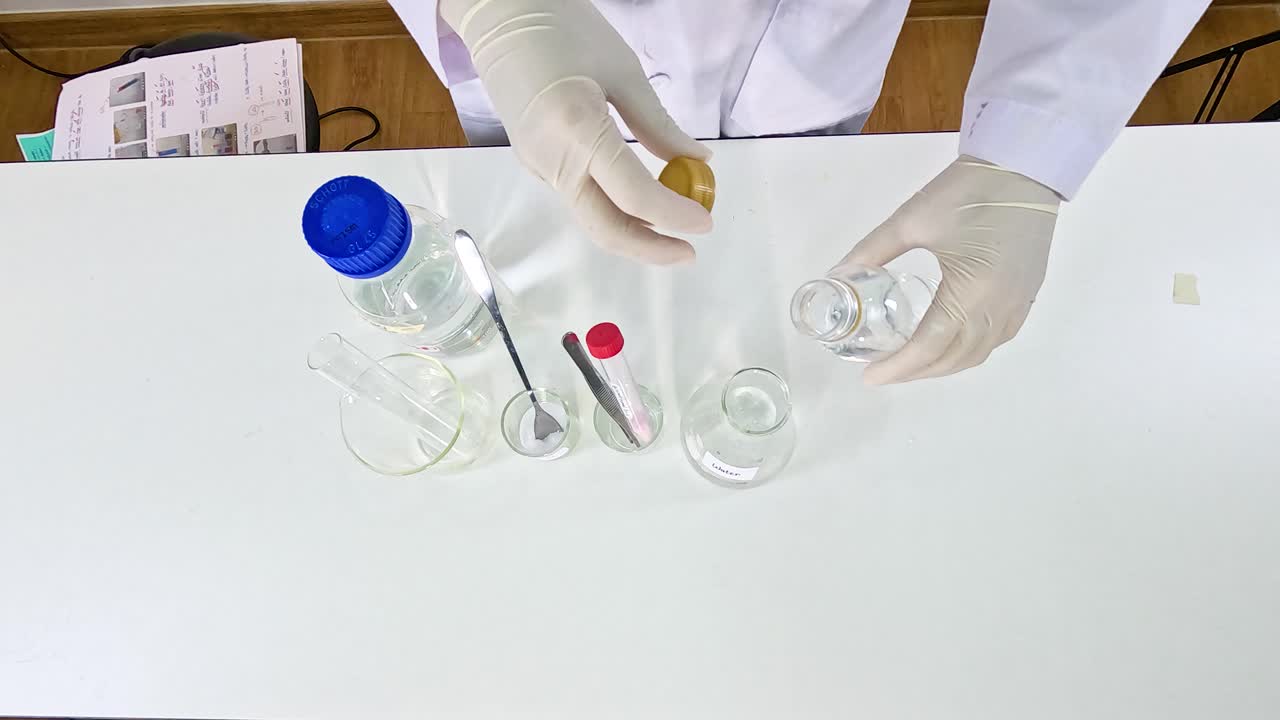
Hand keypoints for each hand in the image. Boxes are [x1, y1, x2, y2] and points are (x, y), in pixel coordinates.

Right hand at [440, 0, 712, 263]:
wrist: (499, 14)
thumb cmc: (564, 28)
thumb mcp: (623, 71)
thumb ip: (658, 125)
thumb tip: (697, 161)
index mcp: (577, 130)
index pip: (634, 195)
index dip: (674, 215)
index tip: (705, 223)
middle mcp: (552, 160)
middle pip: (605, 228)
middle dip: (651, 248)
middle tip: (689, 251)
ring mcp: (537, 165)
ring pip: (590, 216)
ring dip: (633, 228)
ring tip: (672, 221)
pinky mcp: (532, 162)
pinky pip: (577, 196)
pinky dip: (612, 206)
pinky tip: (638, 198)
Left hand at [840, 156, 1060, 384]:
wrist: (1026, 165)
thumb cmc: (969, 190)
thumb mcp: (911, 219)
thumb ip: (873, 250)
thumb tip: (840, 273)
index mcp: (971, 290)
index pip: (929, 345)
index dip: (898, 367)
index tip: (869, 376)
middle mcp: (999, 307)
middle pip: (954, 358)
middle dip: (916, 372)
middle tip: (883, 372)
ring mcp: (1018, 303)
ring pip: (978, 353)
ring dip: (942, 366)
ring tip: (910, 364)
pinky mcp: (1027, 294)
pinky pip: (997, 339)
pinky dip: (968, 351)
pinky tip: (947, 346)